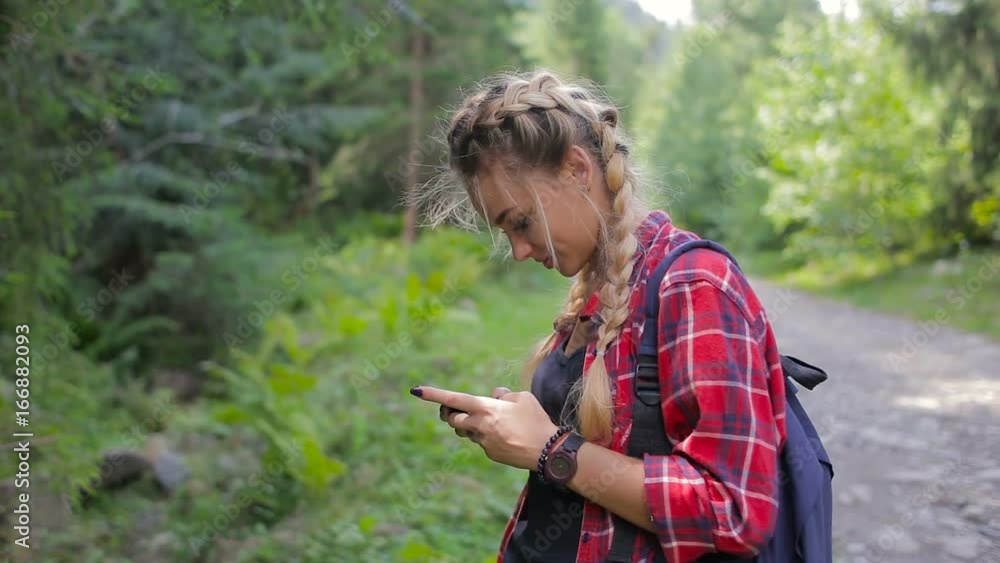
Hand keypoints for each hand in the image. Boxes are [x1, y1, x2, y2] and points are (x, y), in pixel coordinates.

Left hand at [414, 385, 558, 469]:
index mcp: (486, 408)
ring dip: (469, 424)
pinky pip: (481, 441)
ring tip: (489, 420)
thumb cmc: (536, 420)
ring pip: (466, 431)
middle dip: (450, 413)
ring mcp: (483, 442)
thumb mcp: (522, 397)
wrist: (547, 451)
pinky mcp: (489, 453)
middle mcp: (480, 425)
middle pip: (453, 419)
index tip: (417, 390)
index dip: (434, 394)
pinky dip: (486, 435)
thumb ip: (503, 394)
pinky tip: (505, 435)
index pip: (454, 399)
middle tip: (452, 409)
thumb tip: (494, 396)